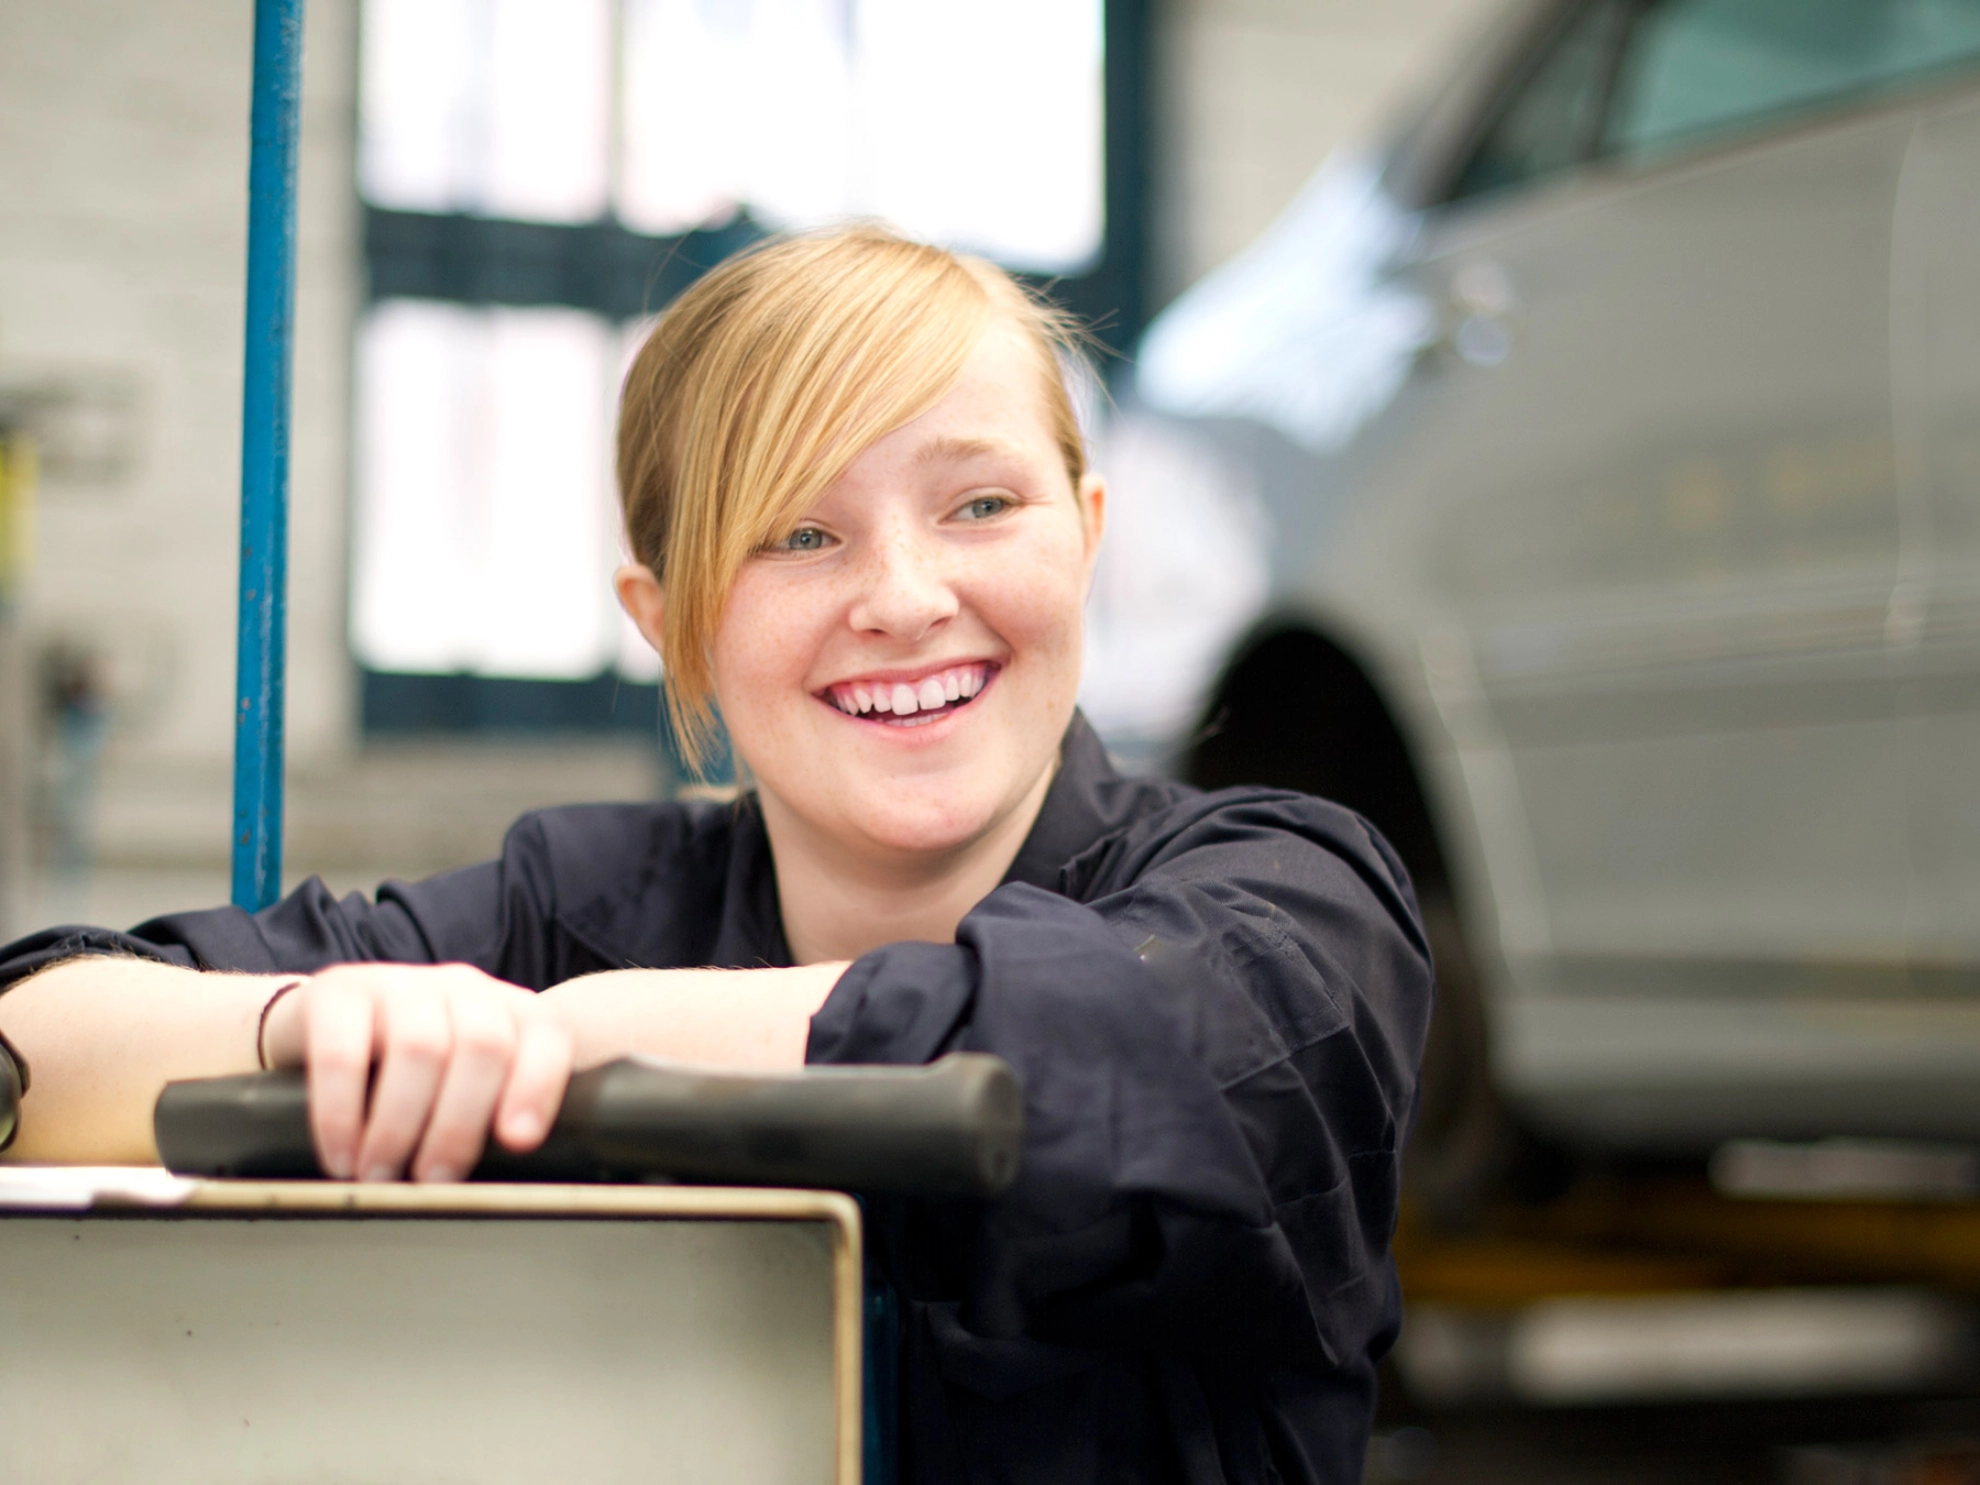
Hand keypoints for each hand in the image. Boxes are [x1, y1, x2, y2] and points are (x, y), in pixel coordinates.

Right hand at [259, 964, 574, 1182]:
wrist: (315, 1030)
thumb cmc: (405, 1075)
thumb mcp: (461, 1089)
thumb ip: (494, 1116)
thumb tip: (504, 1186)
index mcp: (508, 1010)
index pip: (547, 1034)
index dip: (538, 1086)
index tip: (518, 1142)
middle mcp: (462, 989)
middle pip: (485, 1044)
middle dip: (460, 1124)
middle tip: (433, 1181)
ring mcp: (401, 983)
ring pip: (421, 1047)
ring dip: (400, 1126)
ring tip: (380, 1175)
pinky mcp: (338, 991)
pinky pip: (343, 1054)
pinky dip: (341, 1115)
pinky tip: (342, 1154)